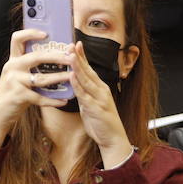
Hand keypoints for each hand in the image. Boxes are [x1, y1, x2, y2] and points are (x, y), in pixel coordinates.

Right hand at [0, 29, 74, 149]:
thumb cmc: (13, 94)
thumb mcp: (17, 76)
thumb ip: (29, 67)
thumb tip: (55, 57)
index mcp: (13, 60)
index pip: (17, 39)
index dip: (31, 33)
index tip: (46, 33)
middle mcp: (12, 68)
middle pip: (36, 56)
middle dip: (57, 56)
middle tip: (71, 57)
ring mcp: (14, 81)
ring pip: (42, 78)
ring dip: (59, 77)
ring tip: (72, 76)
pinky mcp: (18, 96)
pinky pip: (40, 98)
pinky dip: (53, 100)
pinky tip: (63, 101)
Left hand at [68, 41, 131, 165]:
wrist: (113, 139)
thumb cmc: (102, 123)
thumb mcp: (90, 105)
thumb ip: (84, 94)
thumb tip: (75, 86)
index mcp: (100, 88)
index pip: (89, 69)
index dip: (82, 56)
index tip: (75, 44)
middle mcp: (101, 90)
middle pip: (88, 70)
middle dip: (78, 57)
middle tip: (71, 44)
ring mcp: (99, 98)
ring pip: (86, 79)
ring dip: (77, 66)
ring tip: (69, 55)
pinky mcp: (96, 108)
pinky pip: (84, 94)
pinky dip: (78, 84)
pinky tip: (72, 76)